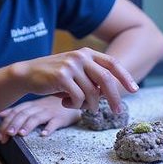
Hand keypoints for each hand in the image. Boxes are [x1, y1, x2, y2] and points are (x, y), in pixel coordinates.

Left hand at [0, 96, 80, 142]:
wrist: (72, 100)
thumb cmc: (51, 106)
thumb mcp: (34, 106)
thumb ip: (19, 110)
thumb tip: (0, 114)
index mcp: (31, 105)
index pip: (15, 112)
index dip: (6, 123)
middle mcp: (39, 107)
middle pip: (24, 115)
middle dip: (14, 125)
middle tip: (7, 135)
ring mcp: (50, 112)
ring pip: (37, 117)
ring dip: (28, 126)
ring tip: (21, 134)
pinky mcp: (61, 118)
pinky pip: (55, 122)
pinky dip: (49, 128)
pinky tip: (44, 134)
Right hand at [8, 48, 137, 113]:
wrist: (27, 74)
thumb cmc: (54, 77)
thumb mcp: (76, 72)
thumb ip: (92, 79)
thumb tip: (111, 94)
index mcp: (87, 53)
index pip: (112, 63)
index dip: (125, 76)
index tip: (134, 89)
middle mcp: (81, 56)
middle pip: (106, 79)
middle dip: (114, 97)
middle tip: (117, 111)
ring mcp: (71, 65)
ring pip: (91, 93)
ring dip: (89, 105)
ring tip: (80, 106)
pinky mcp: (61, 76)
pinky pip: (78, 98)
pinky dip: (74, 105)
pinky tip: (64, 102)